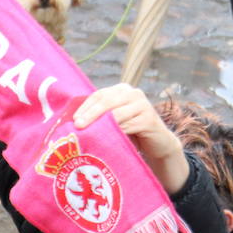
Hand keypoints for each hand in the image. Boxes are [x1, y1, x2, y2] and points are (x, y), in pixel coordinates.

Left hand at [72, 84, 188, 194]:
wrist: (157, 142)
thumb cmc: (131, 131)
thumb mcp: (114, 120)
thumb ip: (100, 116)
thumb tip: (75, 121)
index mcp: (122, 90)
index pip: (99, 95)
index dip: (85, 106)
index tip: (74, 119)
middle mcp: (133, 93)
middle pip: (107, 101)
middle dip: (91, 114)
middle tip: (78, 125)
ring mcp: (143, 105)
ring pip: (117, 114)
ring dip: (102, 124)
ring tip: (89, 133)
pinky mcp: (149, 119)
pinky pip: (128, 125)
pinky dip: (117, 132)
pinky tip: (108, 138)